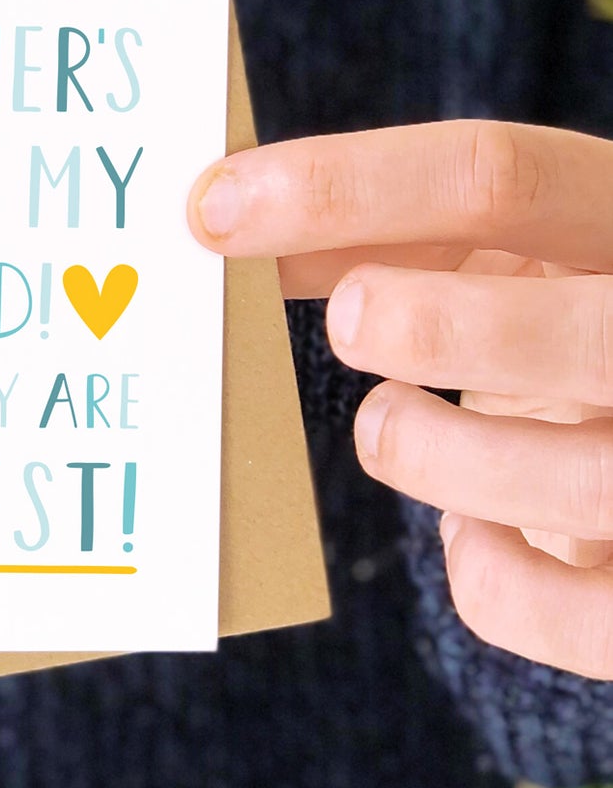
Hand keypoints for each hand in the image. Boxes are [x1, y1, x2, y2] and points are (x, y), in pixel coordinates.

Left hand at [188, 119, 612, 678]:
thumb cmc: (547, 322)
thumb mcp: (494, 255)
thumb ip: (382, 236)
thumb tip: (224, 223)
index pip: (499, 176)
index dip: (342, 187)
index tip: (212, 210)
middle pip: (575, 331)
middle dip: (431, 328)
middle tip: (345, 325)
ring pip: (571, 482)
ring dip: (429, 451)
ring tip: (390, 423)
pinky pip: (567, 611)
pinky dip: (487, 574)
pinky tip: (470, 529)